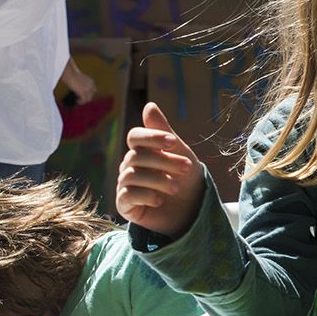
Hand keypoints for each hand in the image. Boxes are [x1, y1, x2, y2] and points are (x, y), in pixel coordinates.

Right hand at [59, 60, 96, 102]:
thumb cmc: (72, 74)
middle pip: (91, 95)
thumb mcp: (79, 79)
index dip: (89, 94)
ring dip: (83, 101)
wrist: (69, 73)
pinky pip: (83, 100)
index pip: (93, 90)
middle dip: (86, 98)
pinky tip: (77, 101)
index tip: (84, 95)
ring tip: (78, 101)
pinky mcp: (83, 92)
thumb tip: (79, 89)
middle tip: (81, 99)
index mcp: (91, 82)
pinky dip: (80, 102)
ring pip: (88, 99)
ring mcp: (88, 89)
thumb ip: (81, 83)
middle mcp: (91, 86)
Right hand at [116, 102, 205, 237]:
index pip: (135, 137)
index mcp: (142, 150)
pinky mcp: (125, 205)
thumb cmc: (186, 179)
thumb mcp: (180, 153)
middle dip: (165, 161)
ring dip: (157, 179)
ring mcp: (125, 185)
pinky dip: (145, 195)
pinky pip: (126, 195)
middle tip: (187, 168)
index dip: (152, 137)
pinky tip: (160, 200)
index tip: (174, 142)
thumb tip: (149, 105)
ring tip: (176, 187)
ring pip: (131, 175)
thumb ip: (163, 131)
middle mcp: (129, 166)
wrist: (192, 210)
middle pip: (137, 156)